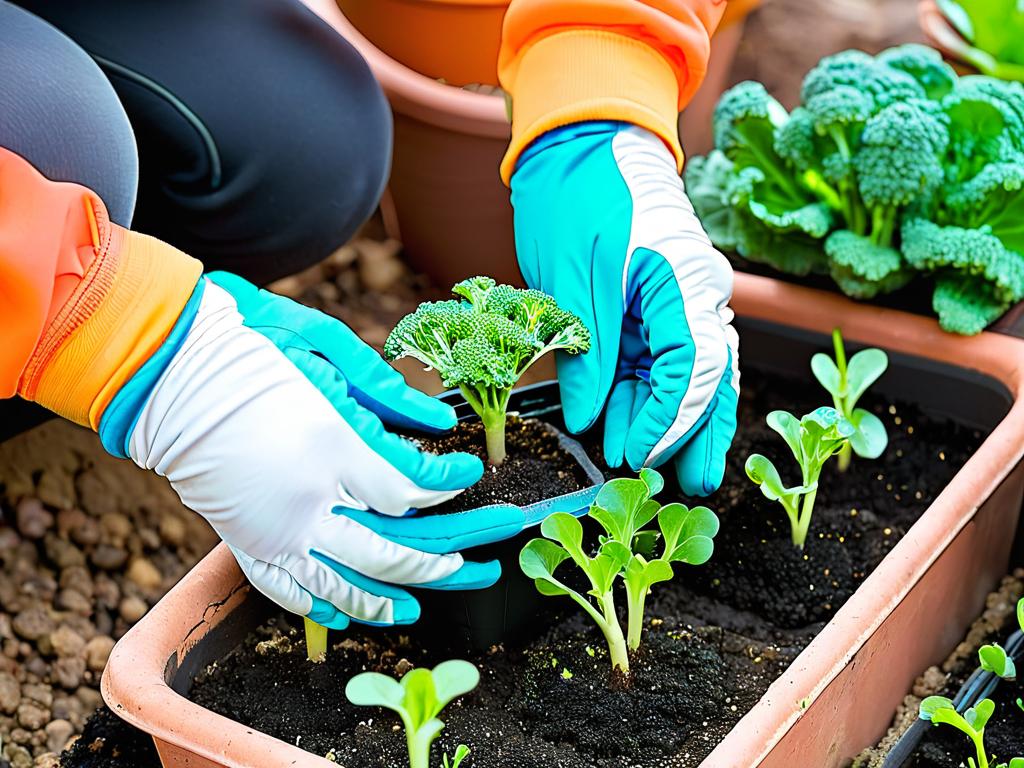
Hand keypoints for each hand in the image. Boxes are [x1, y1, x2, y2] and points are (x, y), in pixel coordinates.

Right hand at [104, 273, 523, 628]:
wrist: (164, 365)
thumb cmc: (247, 343)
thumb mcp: (325, 347)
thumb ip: (385, 392)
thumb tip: (437, 422)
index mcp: (330, 447)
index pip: (411, 489)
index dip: (448, 485)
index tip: (469, 473)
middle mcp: (306, 501)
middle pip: (392, 552)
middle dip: (445, 560)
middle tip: (482, 557)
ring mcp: (272, 529)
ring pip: (345, 585)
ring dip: (391, 597)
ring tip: (427, 602)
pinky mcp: (243, 541)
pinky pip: (288, 592)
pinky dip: (322, 608)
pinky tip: (348, 616)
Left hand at [510, 121, 739, 495]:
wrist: (578, 147)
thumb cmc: (579, 197)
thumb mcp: (575, 275)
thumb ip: (589, 349)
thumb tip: (592, 416)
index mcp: (685, 281)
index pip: (694, 366)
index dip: (670, 417)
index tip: (639, 454)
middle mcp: (693, 295)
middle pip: (708, 378)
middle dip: (697, 433)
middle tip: (688, 486)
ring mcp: (675, 301)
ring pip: (686, 376)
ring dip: (676, 423)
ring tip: (665, 473)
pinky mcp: (650, 307)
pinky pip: (658, 361)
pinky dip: (649, 397)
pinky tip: (638, 429)